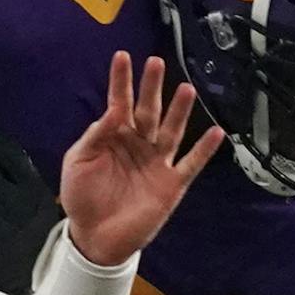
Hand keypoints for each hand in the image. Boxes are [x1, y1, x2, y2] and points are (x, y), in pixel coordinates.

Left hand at [59, 53, 222, 266]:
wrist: (94, 237)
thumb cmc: (82, 198)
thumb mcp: (78, 162)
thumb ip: (95, 136)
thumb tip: (112, 111)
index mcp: (114, 137)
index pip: (119, 102)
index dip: (121, 81)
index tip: (123, 57)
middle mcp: (138, 144)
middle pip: (148, 110)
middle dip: (152, 87)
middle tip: (156, 63)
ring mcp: (156, 163)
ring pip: (172, 131)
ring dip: (179, 111)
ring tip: (186, 89)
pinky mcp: (170, 184)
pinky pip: (191, 164)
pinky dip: (203, 150)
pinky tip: (215, 133)